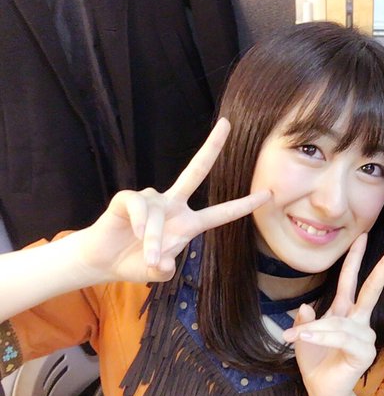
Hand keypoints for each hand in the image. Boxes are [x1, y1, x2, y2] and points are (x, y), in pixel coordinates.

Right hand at [77, 118, 270, 282]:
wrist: (103, 262)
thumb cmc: (134, 263)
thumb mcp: (156, 272)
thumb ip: (165, 269)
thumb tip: (163, 263)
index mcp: (188, 223)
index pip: (222, 212)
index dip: (244, 204)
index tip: (269, 195)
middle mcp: (173, 205)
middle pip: (196, 171)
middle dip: (211, 147)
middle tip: (227, 123)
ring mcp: (152, 199)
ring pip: (157, 214)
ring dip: (152, 238)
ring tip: (147, 256)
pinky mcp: (128, 198)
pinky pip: (139, 207)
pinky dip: (139, 224)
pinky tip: (133, 233)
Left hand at [282, 234, 383, 395]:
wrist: (321, 391)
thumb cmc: (315, 363)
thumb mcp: (303, 337)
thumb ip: (304, 320)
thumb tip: (307, 305)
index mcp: (345, 313)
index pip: (352, 281)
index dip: (356, 259)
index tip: (363, 236)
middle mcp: (359, 322)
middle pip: (371, 290)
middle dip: (382, 267)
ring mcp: (364, 337)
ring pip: (339, 323)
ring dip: (316, 330)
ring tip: (296, 337)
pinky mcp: (364, 353)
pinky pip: (341, 338)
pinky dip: (322, 337)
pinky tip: (306, 338)